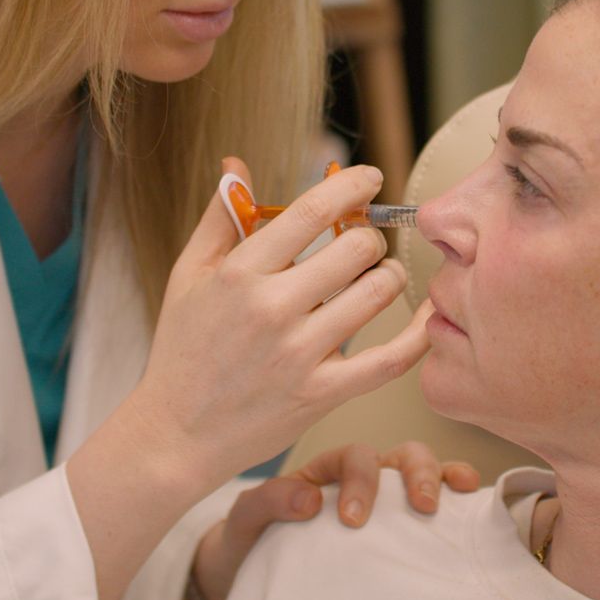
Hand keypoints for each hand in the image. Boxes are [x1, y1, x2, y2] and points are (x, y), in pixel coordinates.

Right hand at [133, 158, 429, 489]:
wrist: (174, 435)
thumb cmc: (182, 348)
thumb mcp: (188, 275)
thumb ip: (219, 217)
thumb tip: (236, 164)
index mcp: (239, 274)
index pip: (312, 211)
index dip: (352, 185)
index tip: (370, 178)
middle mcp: (272, 309)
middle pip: (356, 247)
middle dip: (368, 234)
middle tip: (362, 241)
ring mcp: (299, 354)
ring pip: (377, 292)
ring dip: (387, 276)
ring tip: (376, 277)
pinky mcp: (321, 395)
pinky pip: (390, 360)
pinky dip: (417, 334)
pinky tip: (425, 315)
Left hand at [187, 442, 479, 599]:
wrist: (250, 573)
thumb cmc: (252, 538)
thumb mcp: (247, 517)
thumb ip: (269, 500)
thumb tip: (311, 499)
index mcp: (328, 467)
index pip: (355, 456)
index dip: (361, 481)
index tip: (353, 520)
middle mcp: (364, 475)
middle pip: (399, 454)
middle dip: (415, 472)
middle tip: (422, 505)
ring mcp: (388, 499)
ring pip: (423, 469)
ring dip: (442, 475)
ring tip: (457, 492)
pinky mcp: (403, 528)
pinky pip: (438, 503)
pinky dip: (457, 494)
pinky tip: (473, 501)